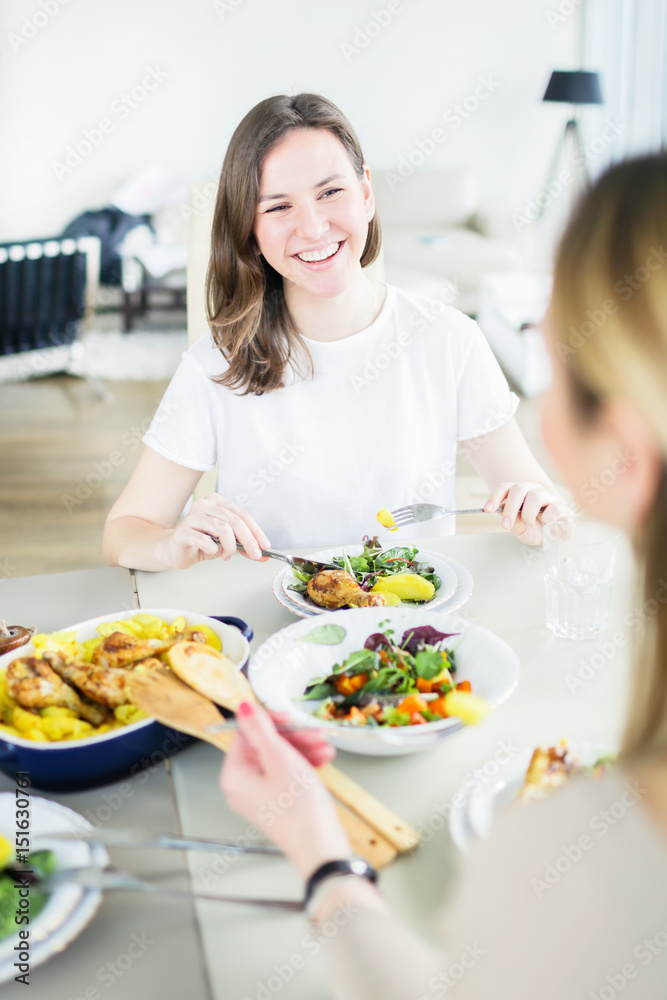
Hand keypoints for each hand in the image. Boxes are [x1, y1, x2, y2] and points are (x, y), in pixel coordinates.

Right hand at [161, 493, 270, 568]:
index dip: (256, 531)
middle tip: (255, 554)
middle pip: (234, 520)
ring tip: (227, 555)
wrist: (176, 551)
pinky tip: (212, 552)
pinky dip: (213, 549)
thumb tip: (263, 554)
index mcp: (216, 502)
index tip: (265, 545)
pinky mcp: (183, 531)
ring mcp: (191, 517)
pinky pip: (204, 540)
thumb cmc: (202, 543)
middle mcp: (204, 505)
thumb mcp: (226, 543)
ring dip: (230, 546)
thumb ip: (243, 545)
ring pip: (222, 528)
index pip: (241, 514)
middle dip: (248, 540)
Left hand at [219, 703, 351, 878]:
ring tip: (325, 749)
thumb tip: (243, 707)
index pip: (245, 734)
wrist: (321, 847)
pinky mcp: (275, 802)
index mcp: (234, 775)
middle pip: (264, 746)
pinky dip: (303, 764)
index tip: (290, 718)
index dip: (271, 722)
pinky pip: (285, 773)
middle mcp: (241, 786)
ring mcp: (259, 795)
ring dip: (303, 749)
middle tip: (315, 735)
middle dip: (294, 738)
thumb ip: (260, 729)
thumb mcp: (280, 758)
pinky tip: (322, 761)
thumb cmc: (300, 810)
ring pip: (278, 758)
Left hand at [484, 482, 569, 545]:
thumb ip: (514, 523)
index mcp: (520, 493)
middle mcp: (533, 490)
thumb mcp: (521, 530)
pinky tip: (547, 525)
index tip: (488, 510)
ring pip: (535, 495)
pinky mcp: (562, 506)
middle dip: (510, 507)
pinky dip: (548, 518)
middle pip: (518, 488)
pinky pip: (554, 507)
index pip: (504, 488)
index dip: (495, 497)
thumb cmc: (536, 531)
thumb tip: (504, 514)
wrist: (556, 538)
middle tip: (506, 525)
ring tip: (529, 526)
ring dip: (528, 513)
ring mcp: (548, 496)